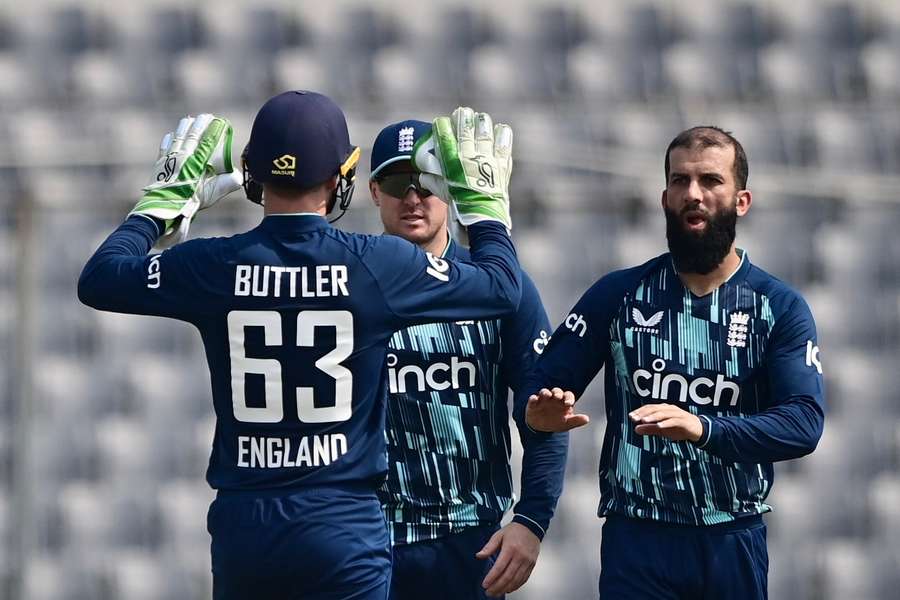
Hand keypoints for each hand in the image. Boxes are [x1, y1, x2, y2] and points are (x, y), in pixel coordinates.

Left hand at [129, 114, 241, 247]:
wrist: (163, 209)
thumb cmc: (189, 203)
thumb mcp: (211, 195)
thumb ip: (226, 184)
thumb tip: (238, 176)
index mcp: (196, 163)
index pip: (207, 141)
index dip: (214, 130)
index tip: (220, 121)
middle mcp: (183, 157)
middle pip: (192, 135)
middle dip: (200, 124)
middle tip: (206, 116)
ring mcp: (170, 160)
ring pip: (178, 138)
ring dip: (184, 127)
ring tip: (188, 119)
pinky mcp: (160, 165)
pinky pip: (164, 148)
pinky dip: (168, 140)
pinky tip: (170, 135)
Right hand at [413, 107, 512, 230]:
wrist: (481, 217)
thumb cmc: (459, 206)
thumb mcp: (442, 191)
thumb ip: (434, 179)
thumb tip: (425, 171)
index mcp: (453, 163)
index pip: (445, 137)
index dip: (442, 126)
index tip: (442, 121)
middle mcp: (470, 159)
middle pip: (466, 131)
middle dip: (463, 119)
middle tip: (463, 112)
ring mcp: (487, 161)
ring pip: (485, 135)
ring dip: (483, 124)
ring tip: (481, 118)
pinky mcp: (500, 166)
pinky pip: (503, 147)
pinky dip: (503, 137)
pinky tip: (502, 129)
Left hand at [476, 523, 539, 596]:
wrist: (531, 526)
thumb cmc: (515, 530)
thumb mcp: (499, 535)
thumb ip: (489, 547)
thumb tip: (479, 555)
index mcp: (510, 548)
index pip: (499, 567)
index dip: (491, 577)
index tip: (485, 584)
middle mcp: (520, 556)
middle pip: (508, 576)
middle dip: (497, 586)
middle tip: (489, 592)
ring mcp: (527, 562)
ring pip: (516, 580)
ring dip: (505, 588)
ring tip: (497, 593)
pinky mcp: (532, 565)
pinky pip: (524, 579)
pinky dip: (516, 586)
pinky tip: (509, 589)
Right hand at [525, 387, 589, 432]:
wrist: (541, 428)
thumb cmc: (556, 422)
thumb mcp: (566, 423)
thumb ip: (576, 421)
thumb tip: (586, 419)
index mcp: (563, 402)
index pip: (568, 395)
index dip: (568, 398)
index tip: (568, 403)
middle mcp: (553, 398)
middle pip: (556, 391)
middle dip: (557, 393)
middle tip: (557, 397)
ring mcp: (543, 400)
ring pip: (544, 392)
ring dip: (545, 392)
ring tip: (546, 395)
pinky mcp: (533, 404)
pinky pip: (532, 399)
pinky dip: (533, 398)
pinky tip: (534, 399)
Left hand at [630, 403, 703, 441]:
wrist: (697, 430)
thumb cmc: (678, 428)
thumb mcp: (662, 430)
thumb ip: (649, 429)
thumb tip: (635, 429)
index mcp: (663, 409)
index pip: (649, 408)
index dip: (640, 411)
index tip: (631, 416)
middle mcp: (669, 409)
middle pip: (655, 409)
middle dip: (644, 413)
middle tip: (635, 418)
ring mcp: (677, 414)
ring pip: (663, 413)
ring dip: (653, 417)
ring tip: (644, 420)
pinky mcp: (684, 421)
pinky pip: (674, 421)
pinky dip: (666, 423)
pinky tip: (659, 426)